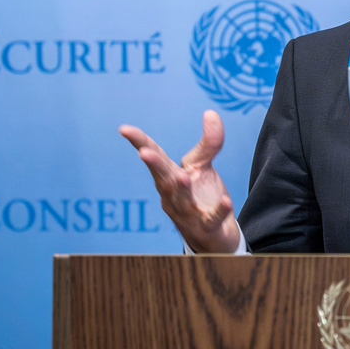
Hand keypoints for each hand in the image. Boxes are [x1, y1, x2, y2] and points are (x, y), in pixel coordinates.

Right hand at [119, 110, 240, 252]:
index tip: (124, 129)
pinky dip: (218, 211)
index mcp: (169, 177)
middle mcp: (173, 196)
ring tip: (183, 176)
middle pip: (162, 179)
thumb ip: (208, 142)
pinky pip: (211, 219)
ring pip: (182, 201)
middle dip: (154, 166)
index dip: (140, 142)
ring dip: (181, 189)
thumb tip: (210, 112)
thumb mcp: (202, 166)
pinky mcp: (207, 227)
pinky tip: (226, 201)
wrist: (213, 236)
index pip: (154, 157)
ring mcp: (188, 213)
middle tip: (144, 152)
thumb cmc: (201, 197)